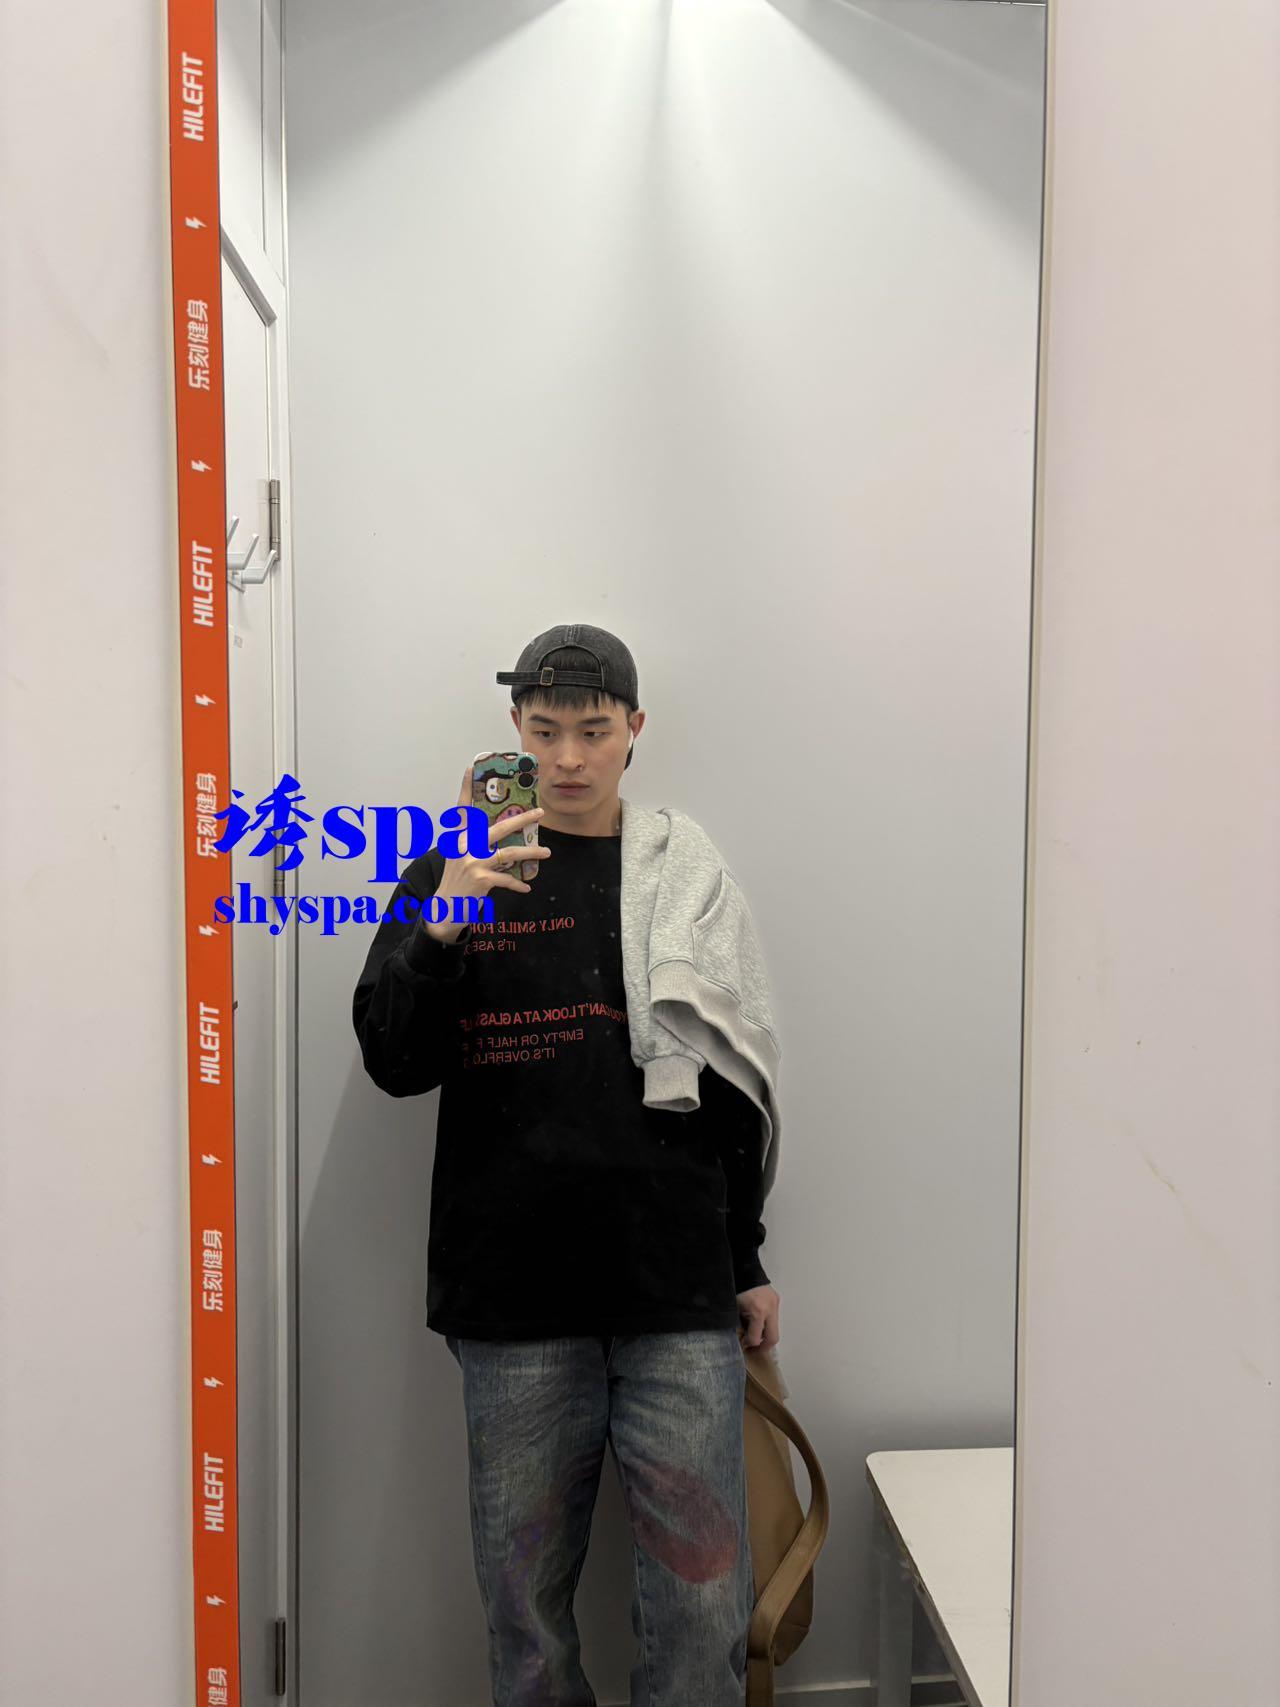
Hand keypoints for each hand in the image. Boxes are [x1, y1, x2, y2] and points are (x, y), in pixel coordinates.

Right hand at [425, 764, 551, 941]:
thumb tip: (503, 832)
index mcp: (459, 838)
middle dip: (522, 819)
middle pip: (498, 827)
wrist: (444, 909)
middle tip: (540, 812)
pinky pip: (507, 879)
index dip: (465, 788)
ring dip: (531, 853)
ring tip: (547, 852)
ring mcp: (472, 862)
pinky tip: (526, 887)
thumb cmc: (456, 881)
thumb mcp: (459, 857)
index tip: (470, 766)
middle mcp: (464, 846)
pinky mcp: (481, 879)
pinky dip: (518, 883)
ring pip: (509, 853)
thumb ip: (474, 843)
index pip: (463, 809)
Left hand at [736, 1283, 779, 1352]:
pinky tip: (757, 1322)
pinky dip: (766, 1323)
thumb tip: (744, 1338)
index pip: (756, 1338)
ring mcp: (775, 1304)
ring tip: (754, 1334)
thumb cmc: (737, 1287)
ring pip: (774, 1328)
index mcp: (758, 1311)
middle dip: (764, 1347)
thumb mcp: (735, 1309)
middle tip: (754, 1350)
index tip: (745, 1346)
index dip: (750, 1345)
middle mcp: (770, 1309)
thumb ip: (741, 1325)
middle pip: (773, 1337)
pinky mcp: (776, 1300)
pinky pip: (773, 1317)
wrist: (744, 1269)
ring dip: (765, 1334)